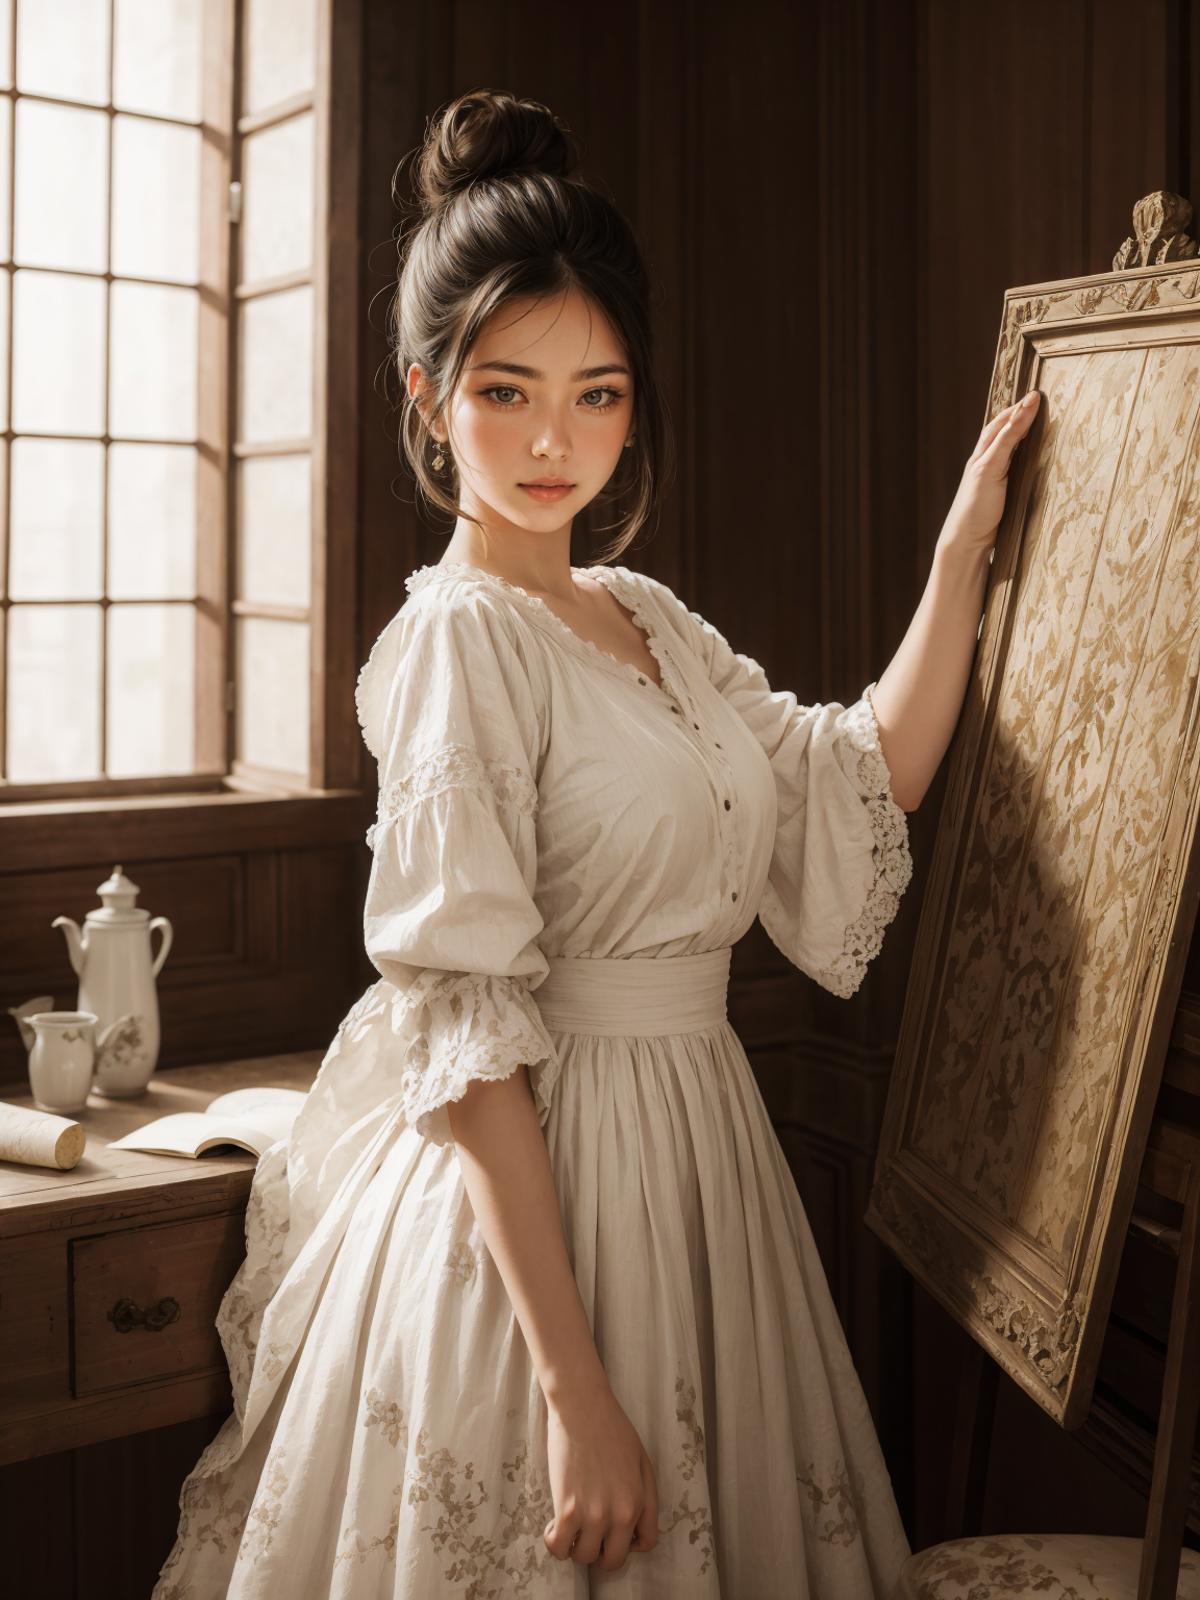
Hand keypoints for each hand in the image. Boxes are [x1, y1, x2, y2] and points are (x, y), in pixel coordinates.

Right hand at [543, 1381, 659, 1571]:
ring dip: (576, 1546)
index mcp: (642, 1501)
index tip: (616, 1530)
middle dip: (602, 1551)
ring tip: (570, 1526)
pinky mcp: (566, 1510)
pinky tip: (553, 1526)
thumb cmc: (611, 1428)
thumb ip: (645, 1496)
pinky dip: (555, 1543)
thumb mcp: (642, 1461)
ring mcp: (593, 1515)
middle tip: (590, 1533)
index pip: (645, 1544)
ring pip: (584, 1557)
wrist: (582, 1406)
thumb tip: (634, 1527)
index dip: (630, 1541)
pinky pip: (559, 1548)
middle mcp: (620, 1514)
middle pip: (613, 1560)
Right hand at [938, 389, 1041, 558]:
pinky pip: (1004, 441)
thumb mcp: (1002, 501)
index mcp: (984, 467)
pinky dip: (1016, 425)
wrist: (965, 540)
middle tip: (1036, 394)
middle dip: (1015, 409)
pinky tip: (1028, 412)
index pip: (998, 435)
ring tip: (1035, 398)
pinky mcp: (986, 469)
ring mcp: (982, 463)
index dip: (1013, 419)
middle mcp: (980, 461)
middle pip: (997, 427)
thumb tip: (1035, 479)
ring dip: (1018, 412)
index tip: (1031, 405)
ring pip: (1000, 430)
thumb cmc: (983, 525)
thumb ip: (1013, 485)